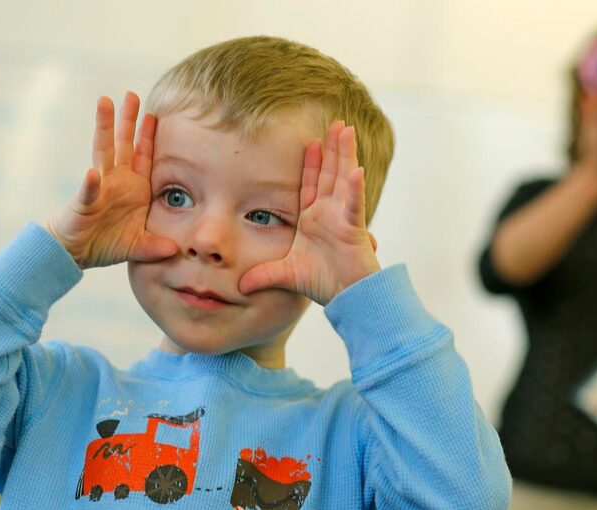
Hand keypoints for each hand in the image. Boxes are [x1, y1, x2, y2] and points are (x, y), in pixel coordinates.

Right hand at [45, 92, 177, 268]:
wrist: (76, 253)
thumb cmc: (106, 243)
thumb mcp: (139, 246)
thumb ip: (157, 246)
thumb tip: (175, 250)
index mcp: (134, 188)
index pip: (143, 157)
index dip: (149, 137)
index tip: (155, 115)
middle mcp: (116, 181)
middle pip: (123, 144)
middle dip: (128, 120)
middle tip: (132, 95)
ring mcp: (99, 188)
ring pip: (102, 152)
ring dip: (104, 128)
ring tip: (104, 103)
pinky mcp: (84, 203)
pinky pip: (89, 192)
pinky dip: (90, 184)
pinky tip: (92, 174)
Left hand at [239, 121, 379, 305]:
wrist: (348, 299)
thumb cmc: (323, 284)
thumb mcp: (286, 275)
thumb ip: (264, 275)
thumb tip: (239, 285)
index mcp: (314, 219)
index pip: (311, 184)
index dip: (312, 162)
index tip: (312, 141)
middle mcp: (330, 214)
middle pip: (331, 173)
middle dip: (334, 148)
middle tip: (338, 123)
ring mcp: (343, 218)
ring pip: (344, 179)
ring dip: (346, 155)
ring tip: (348, 130)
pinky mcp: (354, 229)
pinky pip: (354, 205)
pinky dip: (355, 188)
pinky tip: (357, 170)